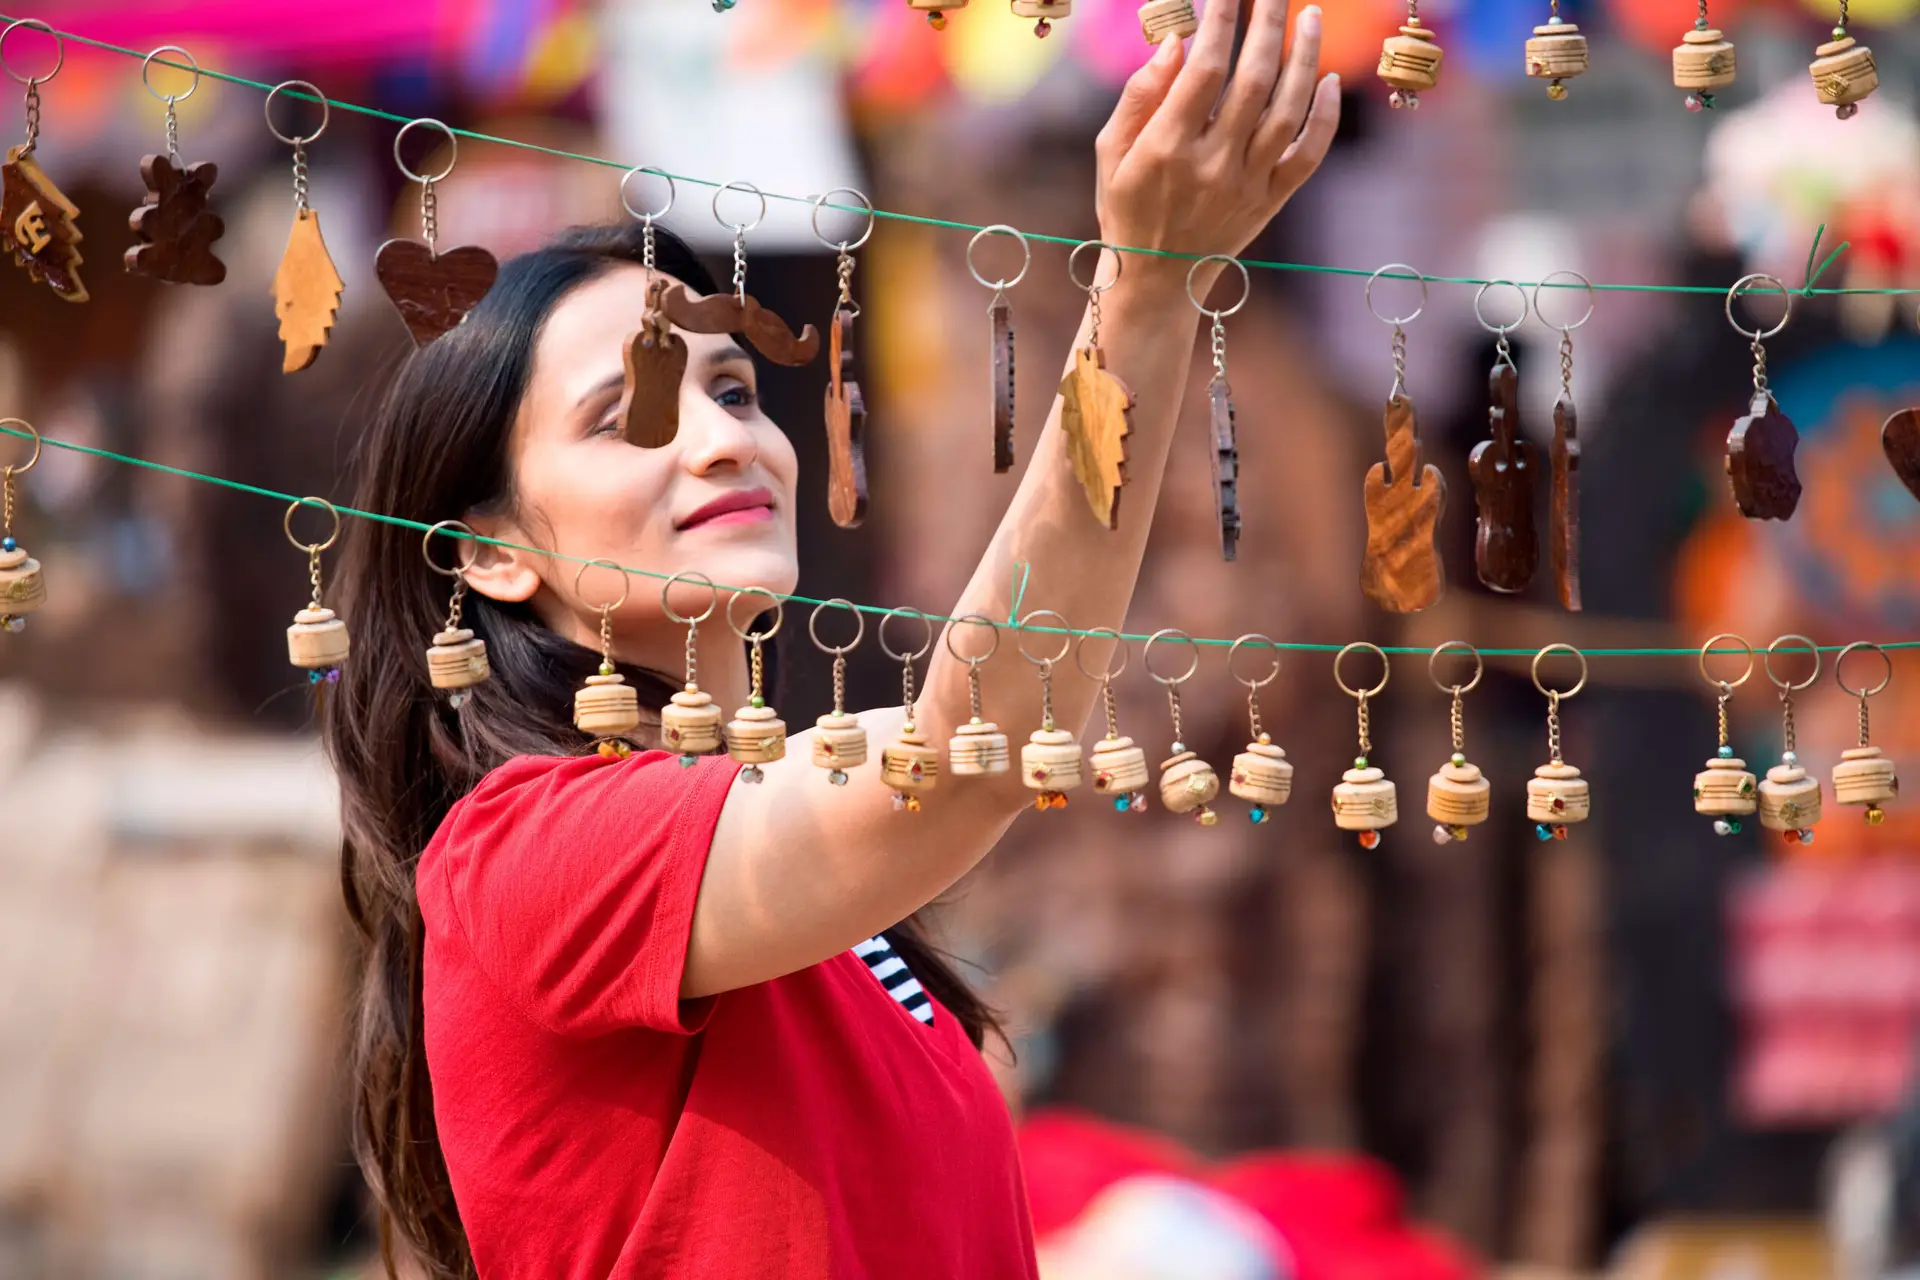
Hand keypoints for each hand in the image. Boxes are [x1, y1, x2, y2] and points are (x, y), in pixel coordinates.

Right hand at [1094, 1, 1339, 289]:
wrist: (1157, 279)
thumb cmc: (1127, 205)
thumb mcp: (1112, 152)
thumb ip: (1140, 95)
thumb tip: (1176, 42)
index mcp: (1166, 148)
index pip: (1204, 69)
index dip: (1222, 20)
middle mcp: (1212, 165)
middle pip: (1253, 79)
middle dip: (1268, 23)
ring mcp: (1247, 184)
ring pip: (1288, 109)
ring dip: (1305, 56)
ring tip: (1310, 15)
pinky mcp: (1271, 200)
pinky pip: (1308, 154)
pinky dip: (1325, 116)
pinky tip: (1329, 79)